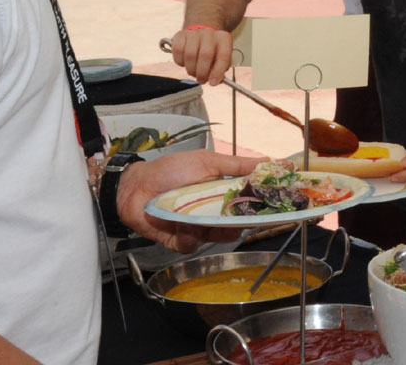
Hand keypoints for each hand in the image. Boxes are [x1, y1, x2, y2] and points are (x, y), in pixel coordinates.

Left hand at [115, 150, 263, 252]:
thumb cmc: (170, 170)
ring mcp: (197, 228)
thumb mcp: (208, 161)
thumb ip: (237, 164)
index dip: (259, 207)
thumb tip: (268, 161)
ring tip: (199, 216)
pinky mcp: (179, 241)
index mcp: (222, 194)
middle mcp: (213, 213)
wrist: (136, 186)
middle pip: (236, 225)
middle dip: (238, 222)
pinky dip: (188, 235)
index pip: (247, 205)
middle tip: (235, 215)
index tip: (269, 206)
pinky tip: (180, 224)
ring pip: (217, 237)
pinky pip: (192, 244)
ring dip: (211, 227)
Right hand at [170, 26, 232, 84]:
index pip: (223, 56)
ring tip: (193, 72)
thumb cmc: (212, 51)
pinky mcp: (180, 35)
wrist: (200, 36)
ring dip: (191, 69)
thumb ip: (219, 70)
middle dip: (202, 73)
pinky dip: (180, 61)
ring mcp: (194, 33)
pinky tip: (184, 63)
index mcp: (223, 38)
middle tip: (201, 80)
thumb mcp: (220, 59)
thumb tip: (214, 81)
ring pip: (190, 54)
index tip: (213, 82)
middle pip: (205, 55)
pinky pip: (178, 51)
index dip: (218, 71)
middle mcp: (210, 33)